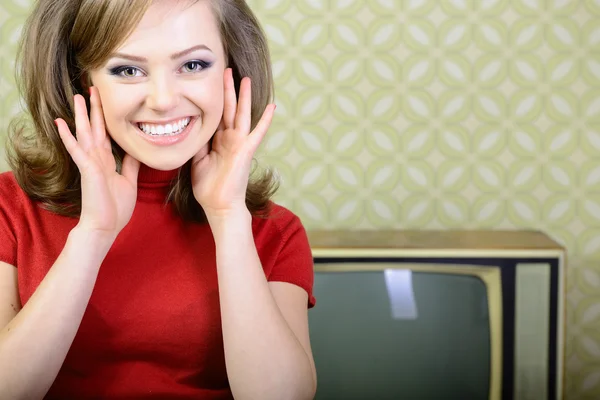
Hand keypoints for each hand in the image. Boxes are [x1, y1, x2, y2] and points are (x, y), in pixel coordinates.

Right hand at [55, 87, 140, 236]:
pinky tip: (61, 123)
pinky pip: (77, 150)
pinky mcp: (87, 170)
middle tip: (92, 88)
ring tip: (77, 96)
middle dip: (94, 108)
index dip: (106, 118)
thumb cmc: (115, 209)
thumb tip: (136, 151)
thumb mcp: (129, 182)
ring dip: (80, 115)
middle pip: (95, 128)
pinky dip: (69, 137)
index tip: (105, 102)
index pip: (106, 134)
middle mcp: (97, 159)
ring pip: (84, 134)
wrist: (105, 227)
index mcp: (106, 162)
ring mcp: (90, 164)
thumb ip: (130, 166)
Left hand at [191, 68, 274, 218]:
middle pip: (228, 109)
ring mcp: (239, 144)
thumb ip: (197, 144)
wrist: (219, 206)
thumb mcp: (196, 161)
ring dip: (243, 97)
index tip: (211, 82)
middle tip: (226, 70)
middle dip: (227, 90)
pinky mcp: (246, 151)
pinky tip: (272, 107)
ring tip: (246, 78)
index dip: (214, 99)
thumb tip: (191, 128)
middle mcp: (229, 139)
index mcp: (218, 141)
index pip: (216, 115)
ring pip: (241, 115)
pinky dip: (264, 120)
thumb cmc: (208, 188)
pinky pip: (257, 132)